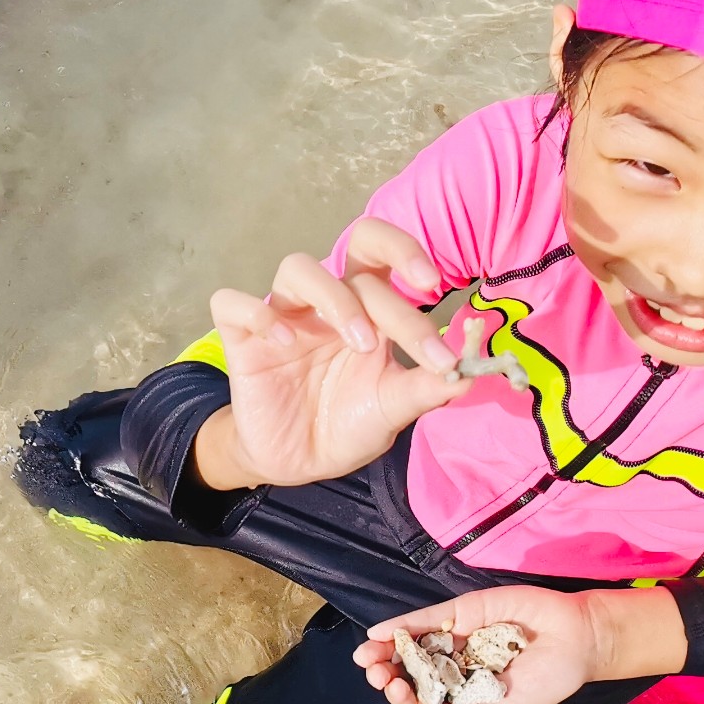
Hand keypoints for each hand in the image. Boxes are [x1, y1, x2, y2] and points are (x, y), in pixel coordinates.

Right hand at [193, 219, 467, 490]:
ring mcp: (285, 316)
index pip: (395, 271)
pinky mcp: (242, 339)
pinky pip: (232, 303)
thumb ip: (427, 388)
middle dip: (395, 250)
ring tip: (358, 341)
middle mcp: (330, 303)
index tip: (443, 312)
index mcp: (370, 310)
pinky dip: (258, 314)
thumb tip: (471, 372)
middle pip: (356, 241)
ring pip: (296, 267)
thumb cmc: (348, 424)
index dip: (421, 277)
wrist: (300, 461)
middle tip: (420, 287)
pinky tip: (282, 343)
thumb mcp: (393, 409)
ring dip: (334, 297)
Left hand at [352, 585, 688, 703]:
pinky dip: (402, 626)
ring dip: (386, 651)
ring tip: (366, 658)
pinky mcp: (462, 611)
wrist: (578, 639)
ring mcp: (456, 636)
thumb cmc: (550, 679)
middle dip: (388, 672)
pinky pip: (426, 619)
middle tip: (375, 675)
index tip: (396, 694)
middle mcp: (456, 663)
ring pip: (413, 644)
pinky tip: (378, 633)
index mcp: (467, 690)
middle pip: (412, 669)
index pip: (426, 695)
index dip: (406, 695)